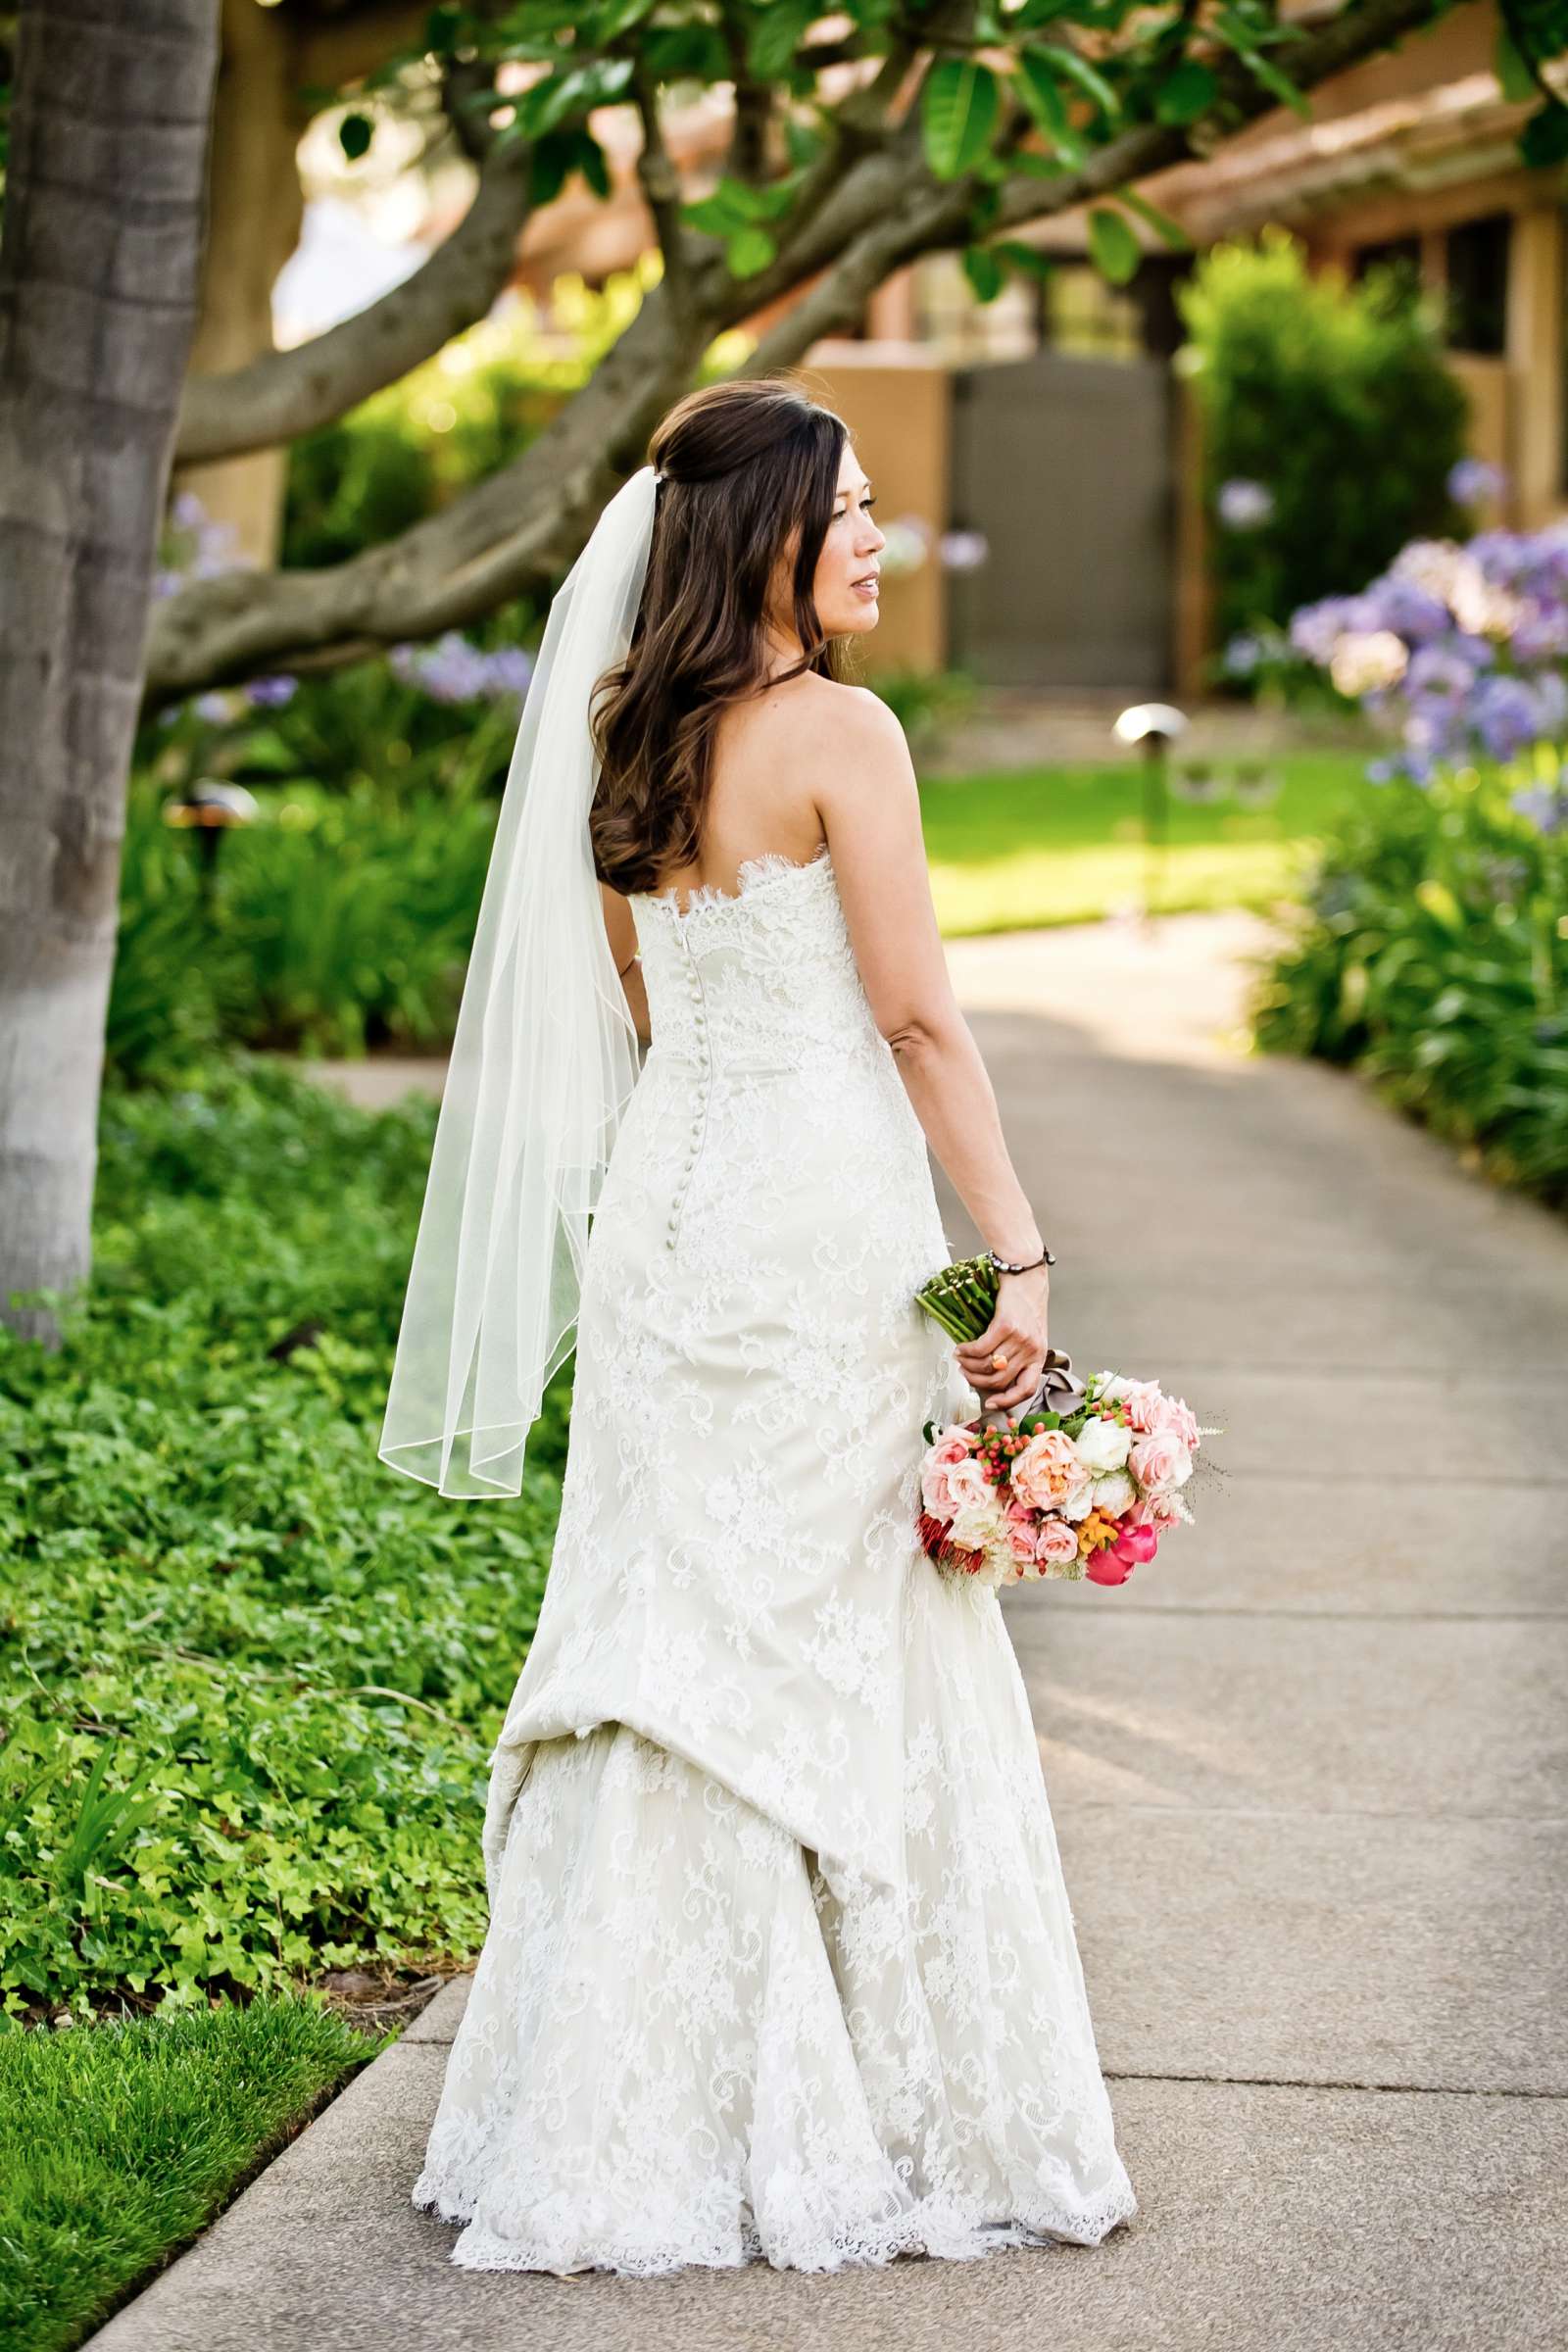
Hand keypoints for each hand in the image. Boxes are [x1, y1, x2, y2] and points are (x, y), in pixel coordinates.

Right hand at [954, 1266, 1049, 1414]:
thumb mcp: (1030, 1334)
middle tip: (964, 1373)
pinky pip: (981, 1348)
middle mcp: (1032, 1350)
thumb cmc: (1025, 1305)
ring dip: (968, 1365)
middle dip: (977, 1381)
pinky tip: (960, 1348)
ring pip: (988, 1365)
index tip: (990, 1403)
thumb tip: (992, 1374)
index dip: (1007, 1401)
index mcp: (1039, 1356)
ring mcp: (1020, 1339)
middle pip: (999, 1380)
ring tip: (960, 1359)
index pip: (1027, 1389)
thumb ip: (1018, 1355)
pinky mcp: (1006, 1326)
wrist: (1026, 1276)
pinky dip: (967, 1351)